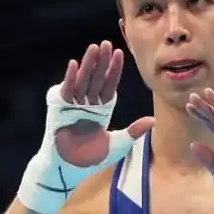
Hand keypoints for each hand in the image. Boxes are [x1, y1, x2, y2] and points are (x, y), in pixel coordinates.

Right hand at [53, 41, 154, 167]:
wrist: (69, 170)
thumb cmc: (89, 160)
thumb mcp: (118, 144)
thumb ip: (134, 131)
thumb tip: (153, 121)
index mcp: (101, 109)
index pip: (109, 85)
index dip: (114, 70)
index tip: (120, 53)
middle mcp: (87, 104)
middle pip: (96, 79)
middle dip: (102, 61)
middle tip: (107, 43)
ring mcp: (73, 106)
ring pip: (83, 81)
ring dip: (88, 65)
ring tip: (94, 48)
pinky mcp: (60, 110)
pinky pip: (66, 91)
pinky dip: (70, 78)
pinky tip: (75, 65)